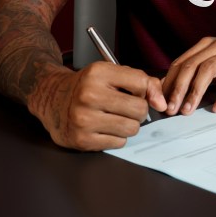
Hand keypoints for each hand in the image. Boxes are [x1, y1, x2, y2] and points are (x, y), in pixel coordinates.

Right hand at [32, 61, 166, 150]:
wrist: (53, 100)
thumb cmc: (88, 86)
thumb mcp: (111, 73)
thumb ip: (142, 81)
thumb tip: (162, 103)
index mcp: (99, 73)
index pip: (141, 83)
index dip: (145, 90)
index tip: (139, 93)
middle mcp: (89, 94)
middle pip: (139, 109)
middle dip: (139, 111)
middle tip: (128, 108)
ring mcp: (84, 119)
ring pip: (131, 128)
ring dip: (129, 126)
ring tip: (116, 118)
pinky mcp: (82, 140)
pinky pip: (118, 143)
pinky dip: (117, 138)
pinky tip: (105, 128)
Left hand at [162, 34, 215, 116]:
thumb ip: (200, 73)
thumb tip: (173, 92)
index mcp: (206, 45)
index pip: (180, 63)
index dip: (168, 83)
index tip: (161, 103)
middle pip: (190, 66)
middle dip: (177, 89)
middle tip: (170, 110)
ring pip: (208, 70)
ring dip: (195, 92)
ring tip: (188, 111)